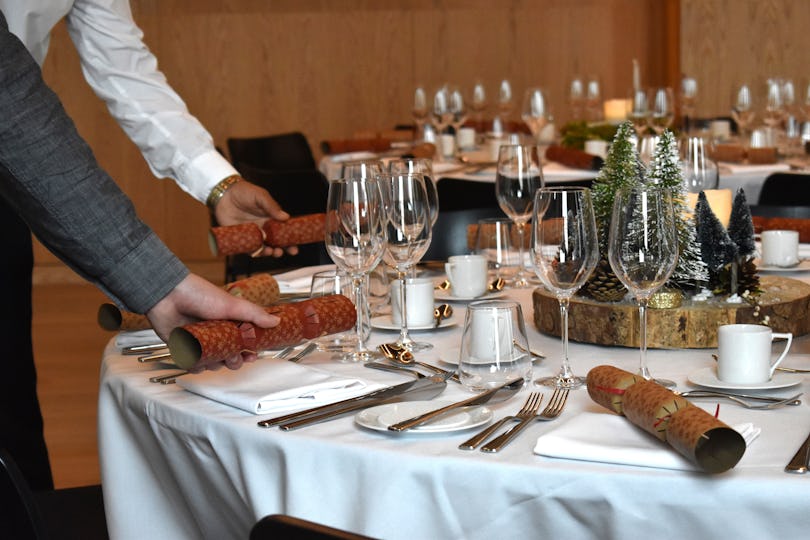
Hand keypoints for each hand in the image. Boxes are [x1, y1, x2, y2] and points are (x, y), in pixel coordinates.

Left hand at [146, 273, 278, 369]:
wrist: (169, 294)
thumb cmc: (199, 294)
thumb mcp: (232, 304)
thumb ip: (254, 314)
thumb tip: (276, 321)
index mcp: (228, 323)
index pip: (243, 342)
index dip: (249, 351)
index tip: (252, 355)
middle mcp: (215, 333)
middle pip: (229, 356)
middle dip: (233, 361)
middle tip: (233, 358)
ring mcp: (199, 340)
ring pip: (212, 362)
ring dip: (215, 364)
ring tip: (214, 357)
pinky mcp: (183, 346)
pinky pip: (192, 363)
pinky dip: (196, 365)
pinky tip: (198, 361)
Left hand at [213, 178, 298, 256]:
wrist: (224, 193)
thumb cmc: (244, 192)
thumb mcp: (261, 196)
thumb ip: (272, 206)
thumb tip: (286, 217)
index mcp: (270, 219)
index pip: (283, 232)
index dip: (290, 240)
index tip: (296, 246)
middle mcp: (263, 229)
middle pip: (275, 243)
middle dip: (283, 249)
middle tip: (289, 251)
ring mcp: (252, 234)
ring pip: (263, 248)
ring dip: (270, 252)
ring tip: (272, 251)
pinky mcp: (240, 237)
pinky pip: (248, 248)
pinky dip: (254, 252)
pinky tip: (259, 251)